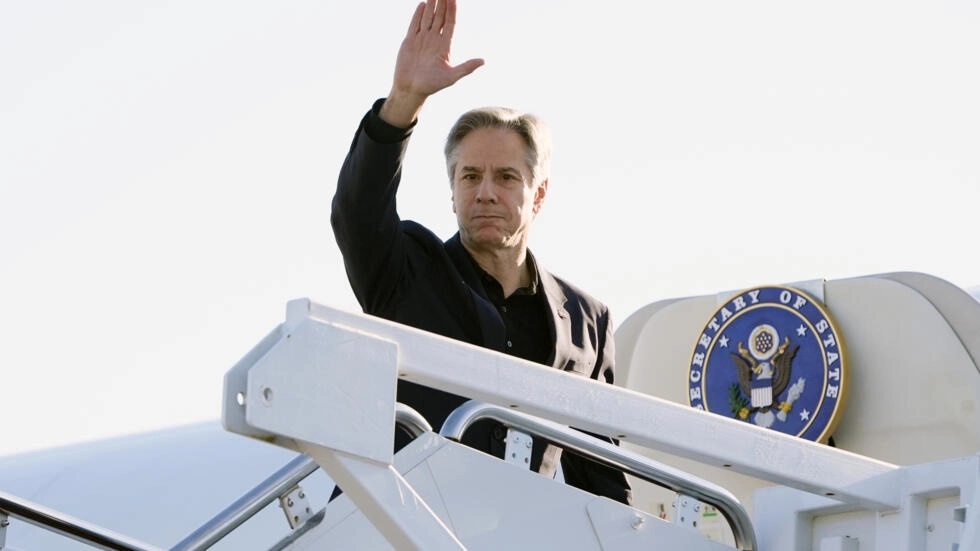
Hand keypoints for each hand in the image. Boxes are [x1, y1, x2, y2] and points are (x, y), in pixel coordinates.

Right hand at [380, 0, 483, 126]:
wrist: (411, 89)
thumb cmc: (432, 85)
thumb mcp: (451, 76)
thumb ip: (466, 68)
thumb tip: (483, 61)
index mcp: (445, 46)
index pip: (451, 23)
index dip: (452, 10)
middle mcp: (434, 40)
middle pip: (440, 17)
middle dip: (443, 4)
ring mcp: (422, 39)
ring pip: (428, 18)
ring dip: (432, 5)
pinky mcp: (410, 41)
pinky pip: (415, 24)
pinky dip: (418, 14)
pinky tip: (423, 4)